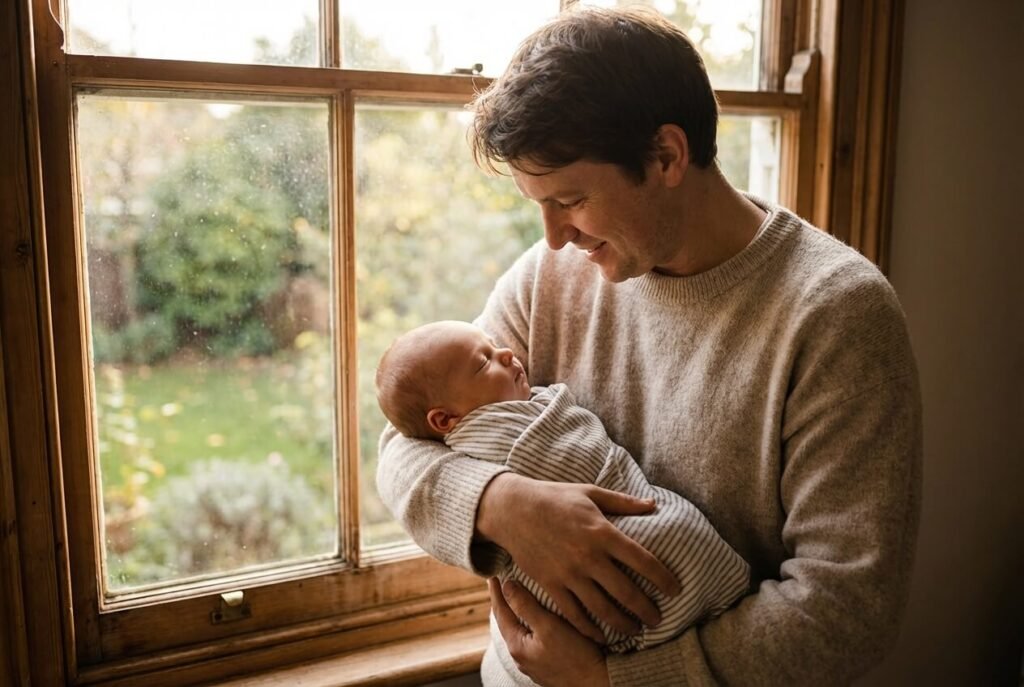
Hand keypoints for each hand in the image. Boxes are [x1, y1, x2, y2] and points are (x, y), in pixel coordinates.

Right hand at [476, 474, 680, 640]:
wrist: (512, 509)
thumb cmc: (554, 497)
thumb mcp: (591, 493)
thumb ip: (624, 502)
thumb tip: (654, 504)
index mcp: (602, 532)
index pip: (642, 561)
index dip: (663, 578)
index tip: (675, 590)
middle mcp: (588, 557)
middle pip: (626, 592)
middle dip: (647, 610)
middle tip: (659, 620)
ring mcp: (568, 574)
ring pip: (602, 609)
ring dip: (622, 625)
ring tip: (636, 631)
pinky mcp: (550, 585)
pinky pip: (573, 614)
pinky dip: (590, 629)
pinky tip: (601, 636)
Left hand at [490, 577, 609, 686]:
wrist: (598, 683)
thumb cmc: (576, 657)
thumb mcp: (549, 626)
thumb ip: (526, 606)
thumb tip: (507, 585)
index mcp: (517, 646)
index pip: (501, 613)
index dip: (497, 593)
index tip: (492, 576)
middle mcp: (521, 657)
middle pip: (508, 624)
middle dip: (505, 603)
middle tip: (502, 584)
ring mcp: (533, 663)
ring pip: (520, 632)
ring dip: (518, 614)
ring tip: (517, 599)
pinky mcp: (546, 665)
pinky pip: (532, 640)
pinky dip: (530, 625)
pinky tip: (537, 621)